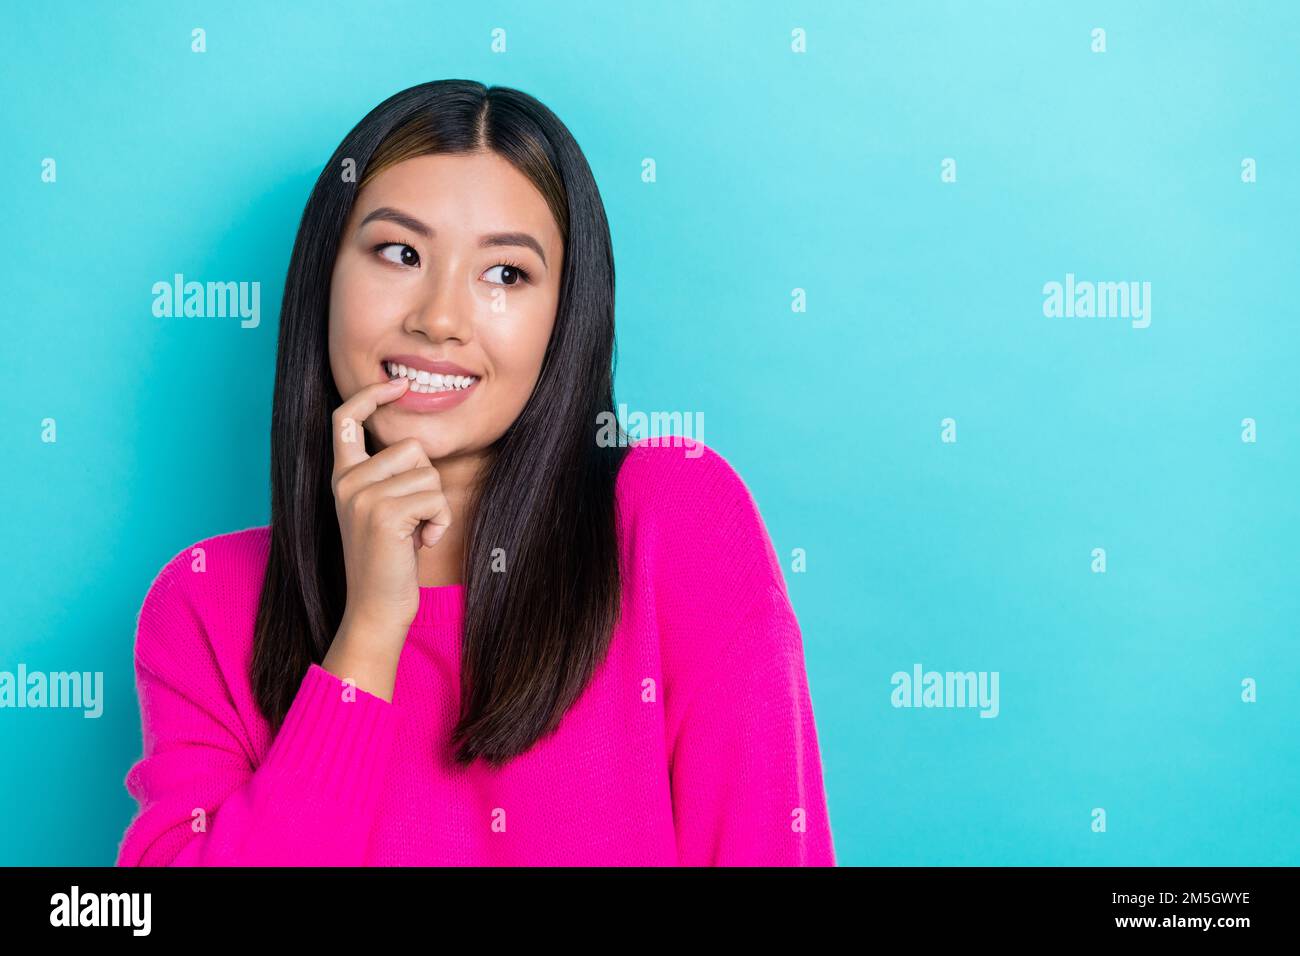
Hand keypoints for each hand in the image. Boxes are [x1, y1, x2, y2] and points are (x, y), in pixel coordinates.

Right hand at [326, 377, 452, 670]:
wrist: (376, 607)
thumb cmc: (389, 560)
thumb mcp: (381, 510)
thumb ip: (387, 476)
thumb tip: (414, 446)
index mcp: (343, 476)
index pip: (347, 419)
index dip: (370, 395)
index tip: (397, 385)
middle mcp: (346, 481)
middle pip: (411, 448)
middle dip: (427, 483)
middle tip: (413, 520)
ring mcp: (362, 496)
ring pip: (428, 473)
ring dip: (435, 506)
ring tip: (415, 533)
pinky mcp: (383, 514)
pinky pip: (435, 498)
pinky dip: (439, 521)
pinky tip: (420, 543)